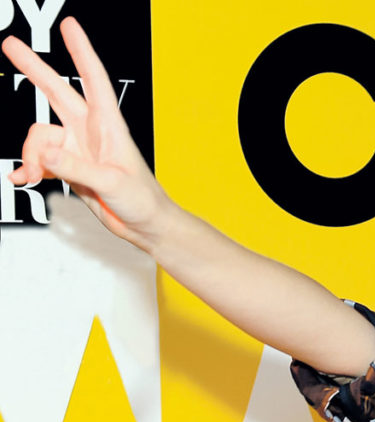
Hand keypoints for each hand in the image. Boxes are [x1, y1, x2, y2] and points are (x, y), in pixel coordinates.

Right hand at [2, 17, 174, 252]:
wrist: (144, 225)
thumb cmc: (143, 201)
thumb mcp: (111, 183)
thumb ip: (78, 168)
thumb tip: (48, 153)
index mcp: (109, 126)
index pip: (94, 79)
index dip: (81, 51)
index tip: (70, 26)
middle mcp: (90, 132)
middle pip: (57, 92)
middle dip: (34, 69)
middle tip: (9, 44)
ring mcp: (77, 148)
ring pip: (39, 137)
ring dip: (32, 156)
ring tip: (38, 177)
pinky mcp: (68, 167)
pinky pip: (38, 159)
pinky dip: (28, 168)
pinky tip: (23, 179)